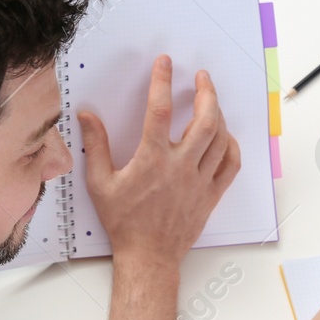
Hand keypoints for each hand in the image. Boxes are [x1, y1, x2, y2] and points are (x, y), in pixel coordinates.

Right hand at [77, 55, 240, 265]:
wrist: (148, 256)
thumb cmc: (124, 223)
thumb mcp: (100, 184)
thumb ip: (95, 147)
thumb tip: (87, 117)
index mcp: (152, 160)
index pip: (159, 110)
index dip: (162, 81)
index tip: (165, 63)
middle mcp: (180, 167)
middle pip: (204, 120)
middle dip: (206, 92)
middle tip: (202, 77)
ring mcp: (199, 181)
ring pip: (220, 139)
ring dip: (218, 114)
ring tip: (211, 101)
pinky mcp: (211, 195)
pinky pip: (230, 165)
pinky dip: (231, 146)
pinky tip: (225, 136)